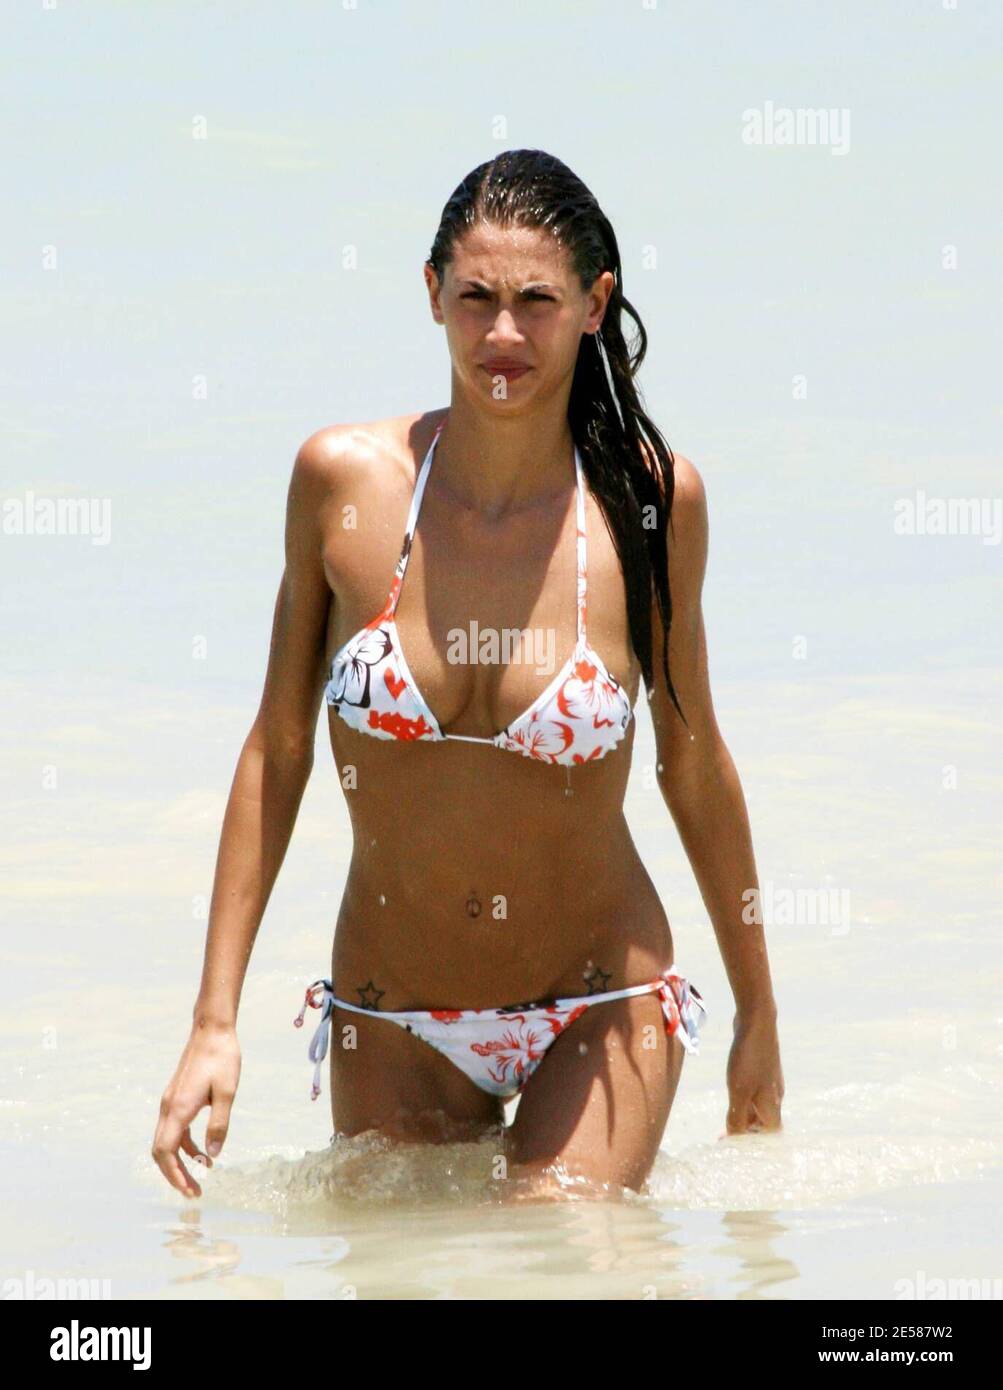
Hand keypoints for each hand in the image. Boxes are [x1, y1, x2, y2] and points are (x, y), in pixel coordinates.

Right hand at [151, 1021, 240, 1197]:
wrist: (211, 1030)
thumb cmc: (222, 1058)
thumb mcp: (227, 1092)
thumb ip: (219, 1125)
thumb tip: (213, 1156)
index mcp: (178, 1108)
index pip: (166, 1152)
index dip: (175, 1175)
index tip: (189, 1191)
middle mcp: (168, 1107)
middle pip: (160, 1151)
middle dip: (174, 1175)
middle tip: (193, 1192)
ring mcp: (170, 1102)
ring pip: (165, 1142)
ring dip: (180, 1162)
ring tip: (200, 1177)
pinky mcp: (177, 1097)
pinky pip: (174, 1130)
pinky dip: (185, 1146)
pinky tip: (203, 1152)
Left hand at [724, 1008, 782, 1134]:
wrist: (757, 1022)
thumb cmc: (749, 1059)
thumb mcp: (739, 1092)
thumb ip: (737, 1117)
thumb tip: (734, 1137)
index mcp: (773, 1105)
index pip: (770, 1134)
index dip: (754, 1143)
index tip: (735, 1144)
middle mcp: (775, 1094)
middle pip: (764, 1121)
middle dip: (747, 1128)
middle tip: (725, 1131)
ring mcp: (769, 1079)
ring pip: (758, 1104)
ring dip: (744, 1112)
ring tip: (725, 1113)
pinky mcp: (762, 1066)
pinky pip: (754, 1088)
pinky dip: (744, 1096)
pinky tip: (731, 1090)